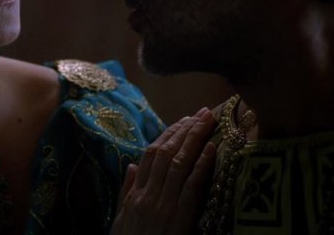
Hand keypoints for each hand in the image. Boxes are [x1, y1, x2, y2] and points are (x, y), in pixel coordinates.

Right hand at [110, 107, 216, 234]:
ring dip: (195, 139)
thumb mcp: (121, 220)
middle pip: (166, 153)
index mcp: (134, 195)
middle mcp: (147, 195)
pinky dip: (201, 165)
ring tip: (209, 121)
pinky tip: (212, 149)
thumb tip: (132, 166)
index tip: (183, 120)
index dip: (168, 135)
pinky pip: (191, 186)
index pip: (151, 155)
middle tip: (203, 112)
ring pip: (179, 163)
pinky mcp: (178, 219)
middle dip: (185, 130)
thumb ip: (126, 192)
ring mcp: (162, 205)